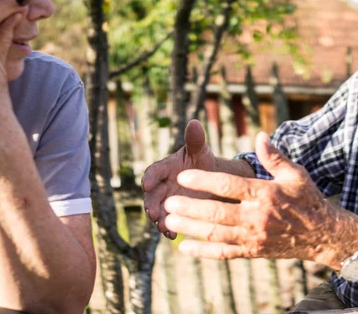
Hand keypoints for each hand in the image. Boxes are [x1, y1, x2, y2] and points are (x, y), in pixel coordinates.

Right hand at [143, 119, 217, 238]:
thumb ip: (195, 139)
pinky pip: (168, 221)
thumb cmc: (202, 161)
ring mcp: (166, 200)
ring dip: (158, 219)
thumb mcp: (200, 150)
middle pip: (152, 195)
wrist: (211, 180)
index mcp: (165, 167)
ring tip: (163, 226)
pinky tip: (172, 235)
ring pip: (158, 210)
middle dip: (151, 203)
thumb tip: (194, 122)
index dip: (150, 178)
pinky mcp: (174, 214)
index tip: (147, 184)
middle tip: (153, 212)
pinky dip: (169, 228)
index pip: (154, 171)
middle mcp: (162, 185)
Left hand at [163, 132, 357, 265]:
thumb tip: (260, 135)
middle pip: (217, 213)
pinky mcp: (253, 252)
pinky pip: (224, 253)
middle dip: (190, 207)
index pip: (229, 186)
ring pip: (216, 234)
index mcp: (265, 194)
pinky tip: (184, 247)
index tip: (183, 176)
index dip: (203, 181)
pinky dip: (202, 252)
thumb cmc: (307, 199)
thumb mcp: (295, 174)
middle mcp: (257, 217)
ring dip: (190, 228)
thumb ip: (274, 156)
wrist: (322, 235)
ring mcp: (254, 237)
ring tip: (169, 220)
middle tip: (168, 202)